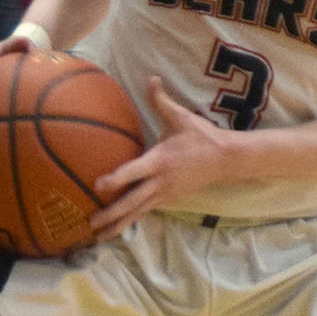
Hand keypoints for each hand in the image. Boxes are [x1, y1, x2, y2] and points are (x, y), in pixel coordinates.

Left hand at [89, 79, 226, 238]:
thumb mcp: (182, 117)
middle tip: (90, 223)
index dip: (116, 179)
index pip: (134, 172)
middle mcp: (160, 182)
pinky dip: (131, 222)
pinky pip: (146, 212)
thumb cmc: (202, 136)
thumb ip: (161, 101)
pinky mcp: (169, 200)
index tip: (98, 185)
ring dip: (118, 225)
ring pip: (138, 213)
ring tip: (98, 237)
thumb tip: (151, 78)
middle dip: (111, 214)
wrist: (226, 159)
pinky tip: (116, 230)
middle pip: (132, 202)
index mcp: (160, 161)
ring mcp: (165, 194)